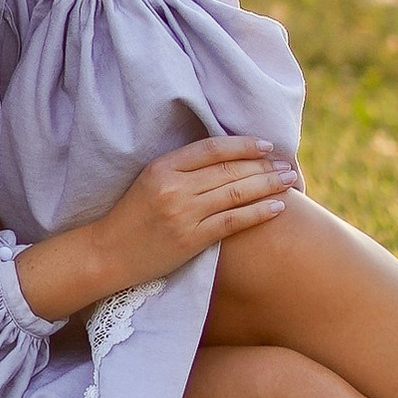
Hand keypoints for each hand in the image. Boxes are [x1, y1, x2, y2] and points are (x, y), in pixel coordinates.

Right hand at [97, 135, 296, 285]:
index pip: (211, 148)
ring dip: (268, 185)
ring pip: (236, 193)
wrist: (107, 253)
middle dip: (264, 165)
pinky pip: (234, 222)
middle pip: (229, 170)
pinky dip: (259, 212)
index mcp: (161, 167)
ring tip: (290, 180)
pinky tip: (278, 207)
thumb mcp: (149, 181)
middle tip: (288, 163)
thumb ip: (182, 169)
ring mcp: (183, 214)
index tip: (267, 144)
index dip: (243, 144)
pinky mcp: (191, 240)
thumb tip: (227, 159)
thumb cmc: (131, 216)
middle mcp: (174, 188)